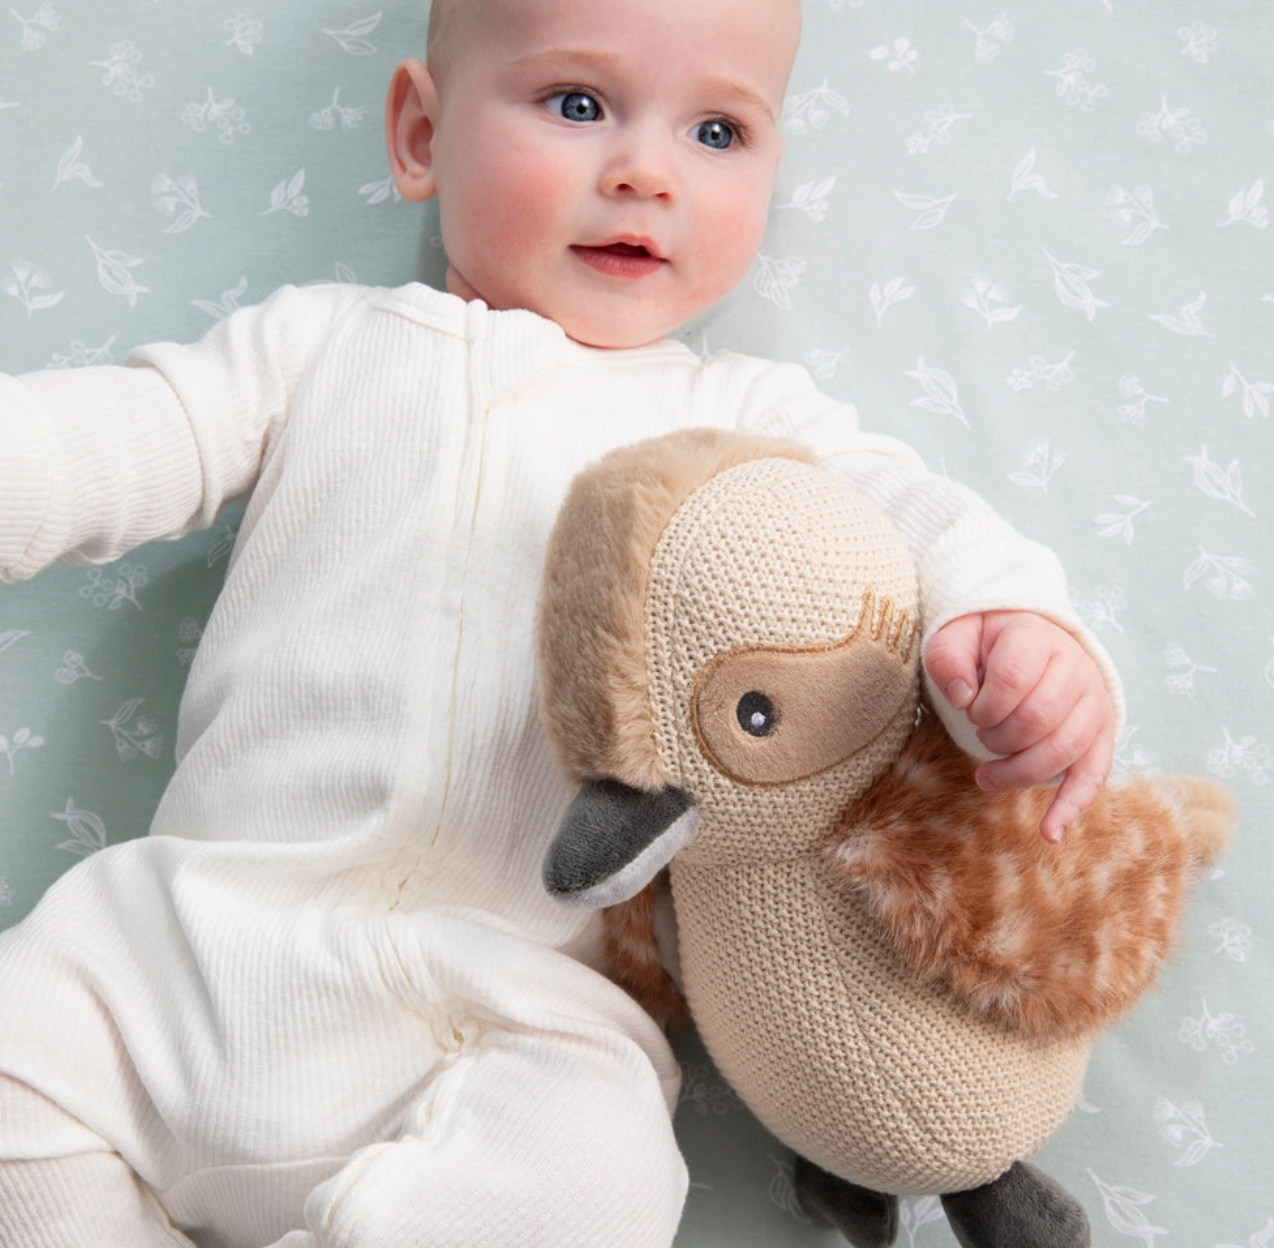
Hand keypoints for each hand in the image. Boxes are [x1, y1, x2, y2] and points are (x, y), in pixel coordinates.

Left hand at [924, 611, 1115, 842]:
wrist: (1026, 640)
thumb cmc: (984, 645)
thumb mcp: (955, 636)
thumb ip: (948, 659)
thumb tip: (962, 696)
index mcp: (1036, 638)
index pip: (1013, 678)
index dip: (984, 704)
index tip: (969, 708)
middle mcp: (1075, 667)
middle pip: (1038, 719)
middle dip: (997, 739)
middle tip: (979, 734)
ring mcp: (1093, 702)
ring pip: (1063, 750)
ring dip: (1018, 772)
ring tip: (986, 775)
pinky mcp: (1101, 733)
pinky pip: (1094, 774)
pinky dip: (1071, 805)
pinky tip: (1050, 832)